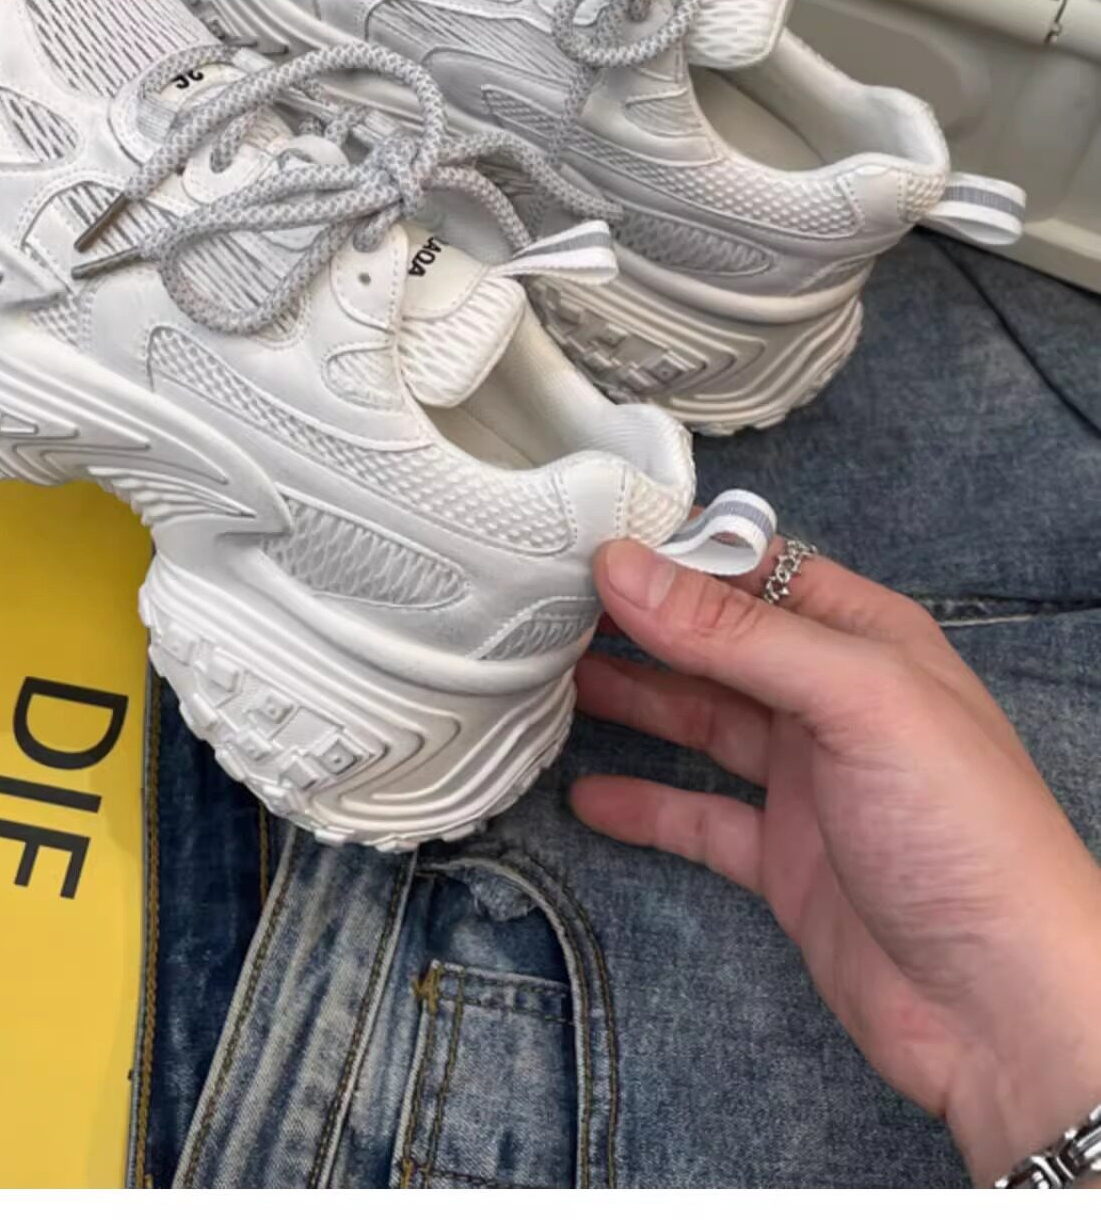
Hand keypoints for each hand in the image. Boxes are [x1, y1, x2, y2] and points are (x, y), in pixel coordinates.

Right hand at [571, 536, 1100, 1184]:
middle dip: (639, 623)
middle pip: (718, 643)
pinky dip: (643, 804)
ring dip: (632, 700)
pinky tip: (586, 795)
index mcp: (867, 639)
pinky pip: (699, 819)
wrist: (1006, 1009)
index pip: (757, 568)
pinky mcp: (784, 863)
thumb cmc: (962, 831)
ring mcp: (808, 783)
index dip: (676, 553)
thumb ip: (735, 633)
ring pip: (701, 722)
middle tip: (545, 607)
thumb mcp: (855, 701)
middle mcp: (834, 701)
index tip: (585, 541)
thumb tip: (622, 566)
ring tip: (547, 679)